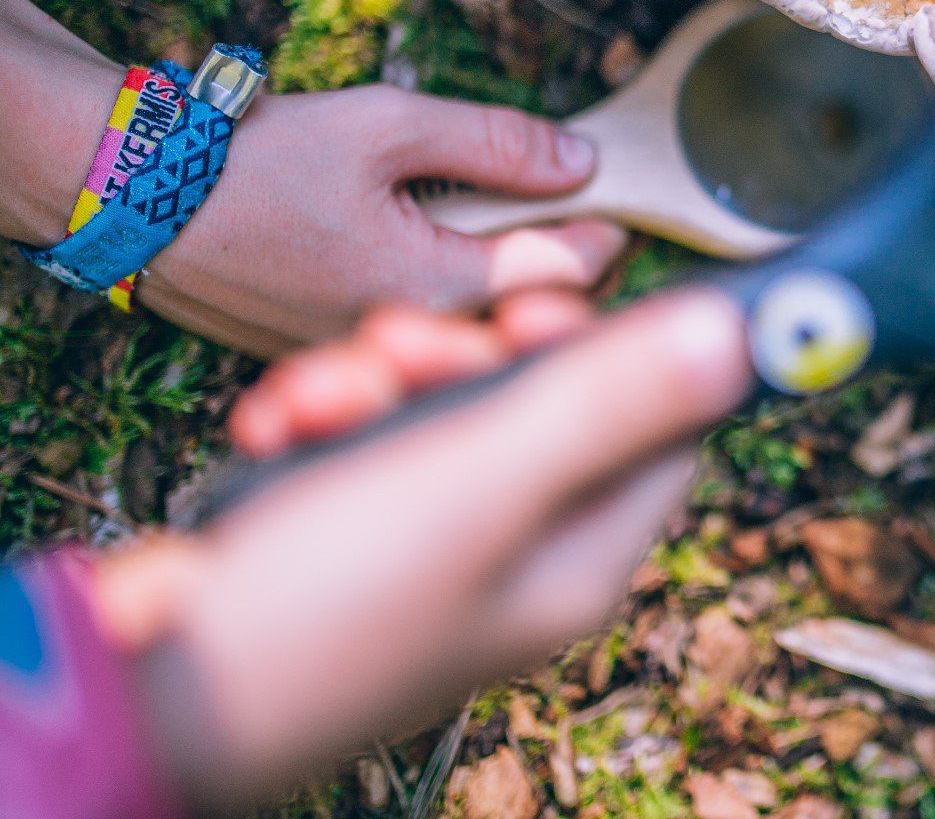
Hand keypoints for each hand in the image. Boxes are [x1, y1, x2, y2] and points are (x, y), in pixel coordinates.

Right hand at [0, 0, 625, 356]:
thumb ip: (496, 144)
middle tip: (571, 205)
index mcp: (435, 291)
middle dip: (560, 261)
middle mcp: (409, 345)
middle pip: (527, 313)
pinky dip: (440, 292)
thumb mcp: (386, 125)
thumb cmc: (253, 160)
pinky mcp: (330, 358)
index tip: (618, 196)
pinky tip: (427, 242)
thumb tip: (583, 162)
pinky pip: (414, 333)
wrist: (130, 201)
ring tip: (502, 218)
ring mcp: (368, 360)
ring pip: (472, 327)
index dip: (605, 229)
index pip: (567, 277)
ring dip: (502, 278)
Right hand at [90, 288, 751, 812]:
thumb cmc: (326, 596)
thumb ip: (609, 402)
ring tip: (314, 395)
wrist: (150, 675)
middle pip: (544, 407)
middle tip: (397, 342)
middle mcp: (522, 558)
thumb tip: (736, 340)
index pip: (657, 429)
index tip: (532, 308)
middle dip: (466, 353)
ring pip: (448, 414)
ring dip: (380, 377)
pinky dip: (326, 417)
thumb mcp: (481, 478)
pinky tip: (277, 425)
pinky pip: (372, 445)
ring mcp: (438, 552)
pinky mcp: (357, 540)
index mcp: (580, 557)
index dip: (608, 350)